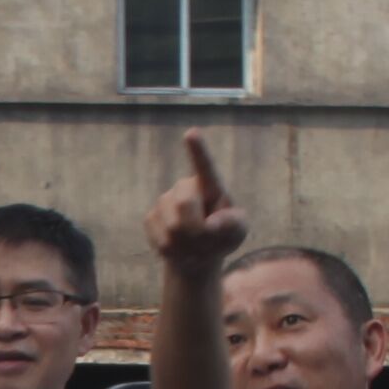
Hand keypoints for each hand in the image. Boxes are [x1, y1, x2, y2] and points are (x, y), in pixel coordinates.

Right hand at [148, 131, 244, 271]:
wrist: (197, 255)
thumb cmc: (222, 238)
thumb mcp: (237, 232)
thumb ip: (232, 224)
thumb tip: (211, 223)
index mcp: (210, 186)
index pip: (205, 167)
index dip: (198, 150)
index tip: (192, 133)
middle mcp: (186, 188)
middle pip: (184, 203)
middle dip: (194, 226)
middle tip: (205, 240)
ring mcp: (165, 202)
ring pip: (171, 225)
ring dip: (185, 243)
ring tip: (193, 246)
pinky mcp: (151, 218)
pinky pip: (160, 236)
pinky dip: (171, 250)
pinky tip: (178, 248)